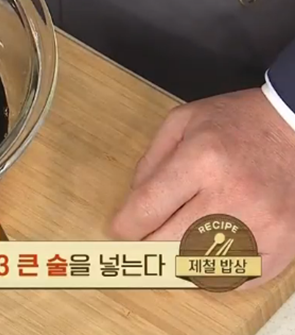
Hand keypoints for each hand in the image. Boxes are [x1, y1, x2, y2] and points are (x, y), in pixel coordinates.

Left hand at [109, 87, 294, 288]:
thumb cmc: (237, 123)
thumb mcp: (182, 122)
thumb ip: (149, 162)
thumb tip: (133, 205)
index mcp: (202, 160)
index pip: (146, 210)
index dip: (125, 226)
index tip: (121, 228)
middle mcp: (232, 195)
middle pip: (167, 243)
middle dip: (147, 242)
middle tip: (146, 235)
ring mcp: (261, 224)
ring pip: (198, 267)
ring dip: (178, 258)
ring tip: (178, 239)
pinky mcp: (282, 245)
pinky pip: (234, 279)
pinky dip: (215, 272)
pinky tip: (209, 251)